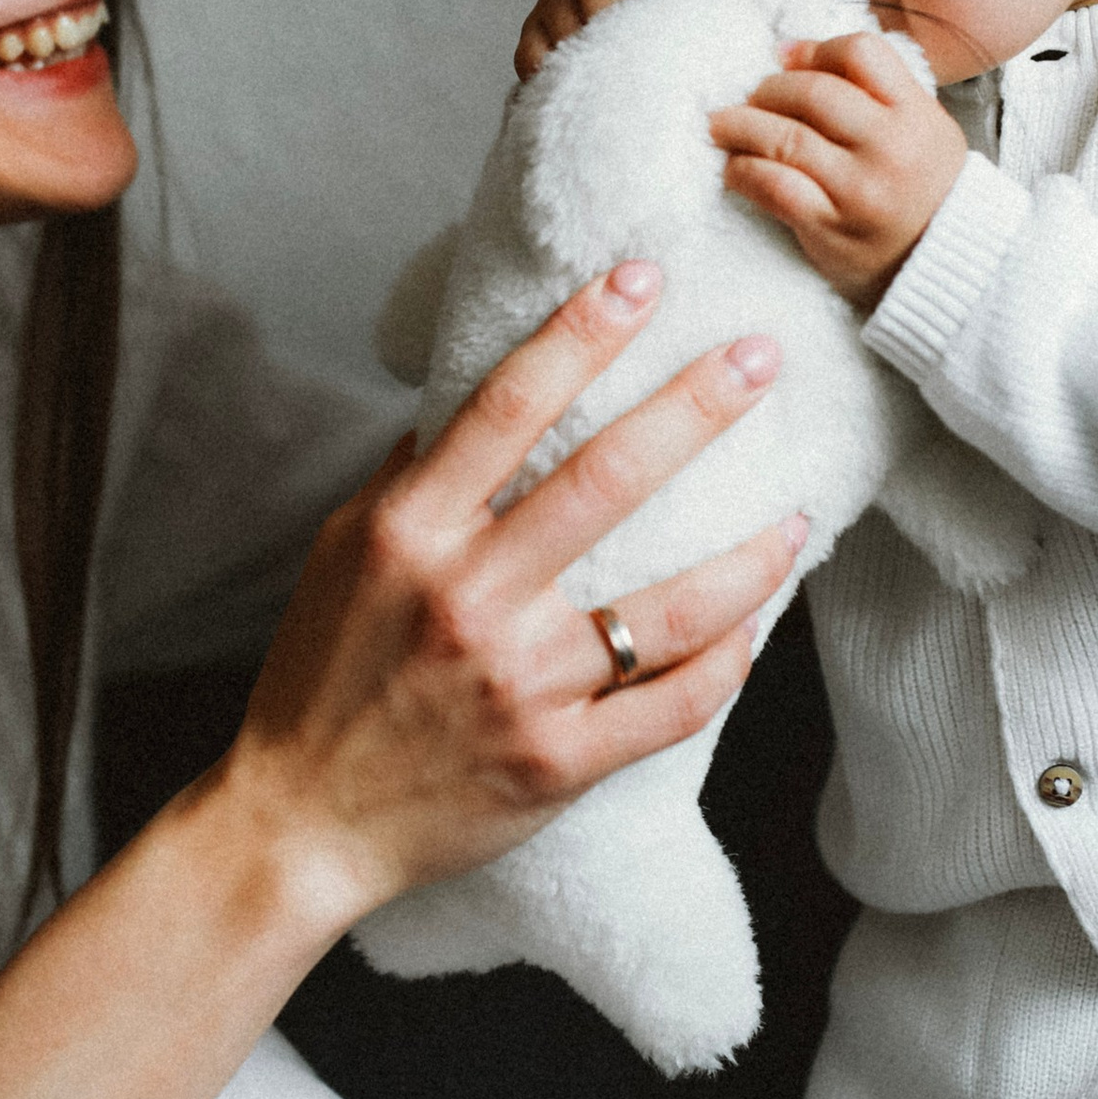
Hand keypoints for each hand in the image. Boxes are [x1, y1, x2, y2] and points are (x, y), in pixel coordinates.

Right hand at [221, 260, 804, 914]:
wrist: (300, 821)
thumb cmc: (321, 677)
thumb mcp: (340, 555)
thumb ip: (412, 479)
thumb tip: (477, 399)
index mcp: (407, 532)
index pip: (506, 406)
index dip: (579, 333)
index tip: (638, 277)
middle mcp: (466, 598)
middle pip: (605, 479)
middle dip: (695, 406)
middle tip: (762, 357)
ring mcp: (517, 684)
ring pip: (667, 606)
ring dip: (747, 554)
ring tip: (797, 515)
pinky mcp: (555, 762)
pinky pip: (669, 706)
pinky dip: (724, 664)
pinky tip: (755, 629)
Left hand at [710, 33, 969, 308]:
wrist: (946, 265)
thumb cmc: (924, 190)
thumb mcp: (922, 128)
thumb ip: (873, 90)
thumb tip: (790, 54)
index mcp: (916, 115)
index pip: (862, 53)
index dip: (815, 50)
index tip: (786, 58)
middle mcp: (890, 148)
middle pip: (813, 93)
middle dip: (769, 89)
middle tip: (750, 97)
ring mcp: (859, 190)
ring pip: (785, 138)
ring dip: (741, 126)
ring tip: (721, 125)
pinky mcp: (830, 228)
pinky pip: (774, 188)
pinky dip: (744, 172)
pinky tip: (734, 169)